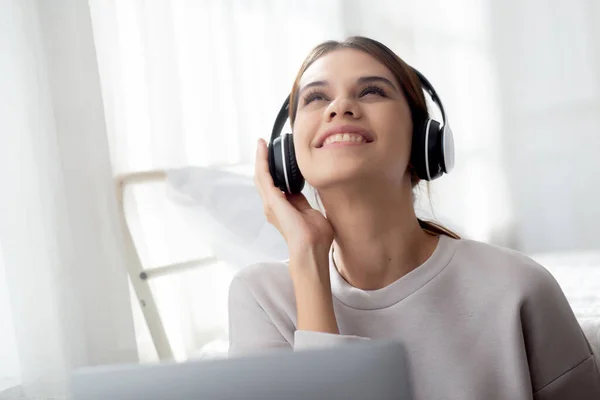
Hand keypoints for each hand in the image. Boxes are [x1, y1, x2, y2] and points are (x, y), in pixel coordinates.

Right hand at [254, 138, 333, 258]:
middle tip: (263, 145)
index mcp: (282, 209)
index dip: (273, 171)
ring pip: (261, 176)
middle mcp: (272, 206)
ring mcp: (270, 203)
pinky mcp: (271, 200)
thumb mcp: (310, 214)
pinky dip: (262, 161)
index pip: (275, 186)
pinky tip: (263, 149)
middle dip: (263, 162)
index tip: (276, 157)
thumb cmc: (315, 237)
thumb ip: (303, 203)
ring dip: (260, 159)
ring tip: (261, 144)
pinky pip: (263, 175)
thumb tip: (300, 193)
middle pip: (263, 179)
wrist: (311, 249)